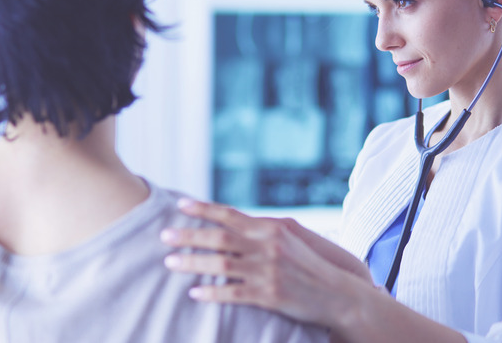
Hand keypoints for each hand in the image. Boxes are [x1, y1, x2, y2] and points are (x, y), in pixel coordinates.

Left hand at [161, 199, 372, 326]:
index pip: (230, 215)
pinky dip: (212, 292)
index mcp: (271, 228)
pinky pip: (234, 293)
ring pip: (221, 264)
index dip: (204, 209)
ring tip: (170, 262)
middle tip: (164, 234)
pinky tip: (195, 292)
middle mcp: (268, 246)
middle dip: (189, 235)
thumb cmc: (310, 265)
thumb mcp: (290, 238)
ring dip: (193, 262)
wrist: (337, 294)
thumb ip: (262, 229)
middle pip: (220, 237)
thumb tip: (231, 221)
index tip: (180, 205)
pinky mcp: (270, 296)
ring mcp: (268, 271)